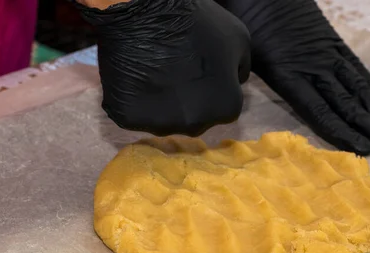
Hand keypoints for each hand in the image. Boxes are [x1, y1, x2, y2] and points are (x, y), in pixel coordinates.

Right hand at [76, 0, 250, 136]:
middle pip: (193, 119)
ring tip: (155, 74)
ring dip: (161, 105)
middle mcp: (195, 125)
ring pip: (163, 122)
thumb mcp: (238, 38)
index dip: (209, 87)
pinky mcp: (129, 120)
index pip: (222, 108)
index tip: (197, 70)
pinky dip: (134, 103)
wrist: (145, 11)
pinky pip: (135, 117)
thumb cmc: (196, 21)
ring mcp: (160, 125)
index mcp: (226, 108)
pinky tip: (136, 80)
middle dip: (188, 101)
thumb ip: (240, 69)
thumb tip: (234, 83)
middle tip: (176, 72)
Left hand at [216, 0, 369, 154]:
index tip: (364, 149)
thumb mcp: (246, 61)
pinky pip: (358, 69)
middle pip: (346, 103)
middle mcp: (314, 68)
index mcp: (288, 77)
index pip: (319, 112)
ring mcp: (328, 55)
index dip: (342, 132)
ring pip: (358, 88)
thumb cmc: (250, 28)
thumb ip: (253, 87)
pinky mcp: (336, 43)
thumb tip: (240, 109)